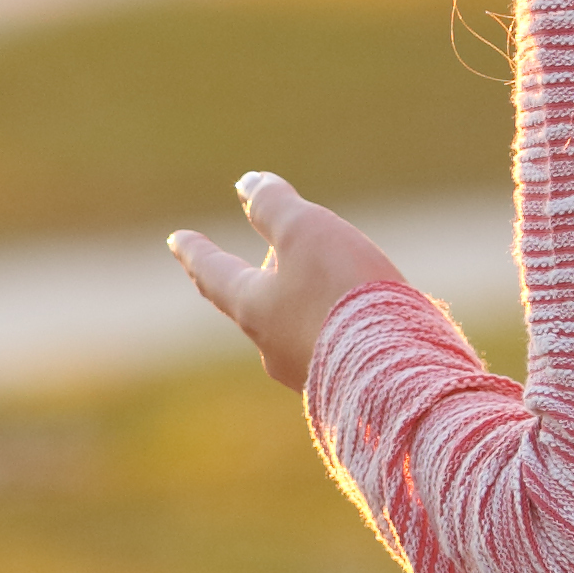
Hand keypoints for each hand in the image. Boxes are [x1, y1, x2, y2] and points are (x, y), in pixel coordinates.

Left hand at [169, 171, 404, 386]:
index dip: (197, 250)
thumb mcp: (305, 232)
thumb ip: (273, 206)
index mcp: (253, 309)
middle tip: (270, 256)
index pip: (213, 273)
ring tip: (333, 286)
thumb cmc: (344, 294)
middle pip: (257, 304)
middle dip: (262, 277)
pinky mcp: (347, 388)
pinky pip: (336, 350)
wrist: (397, 374)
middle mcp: (273, 349)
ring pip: (299, 329)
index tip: (176, 239)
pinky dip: (343, 328)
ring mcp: (309, 374)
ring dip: (310, 303)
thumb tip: (249, 184)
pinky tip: (368, 324)